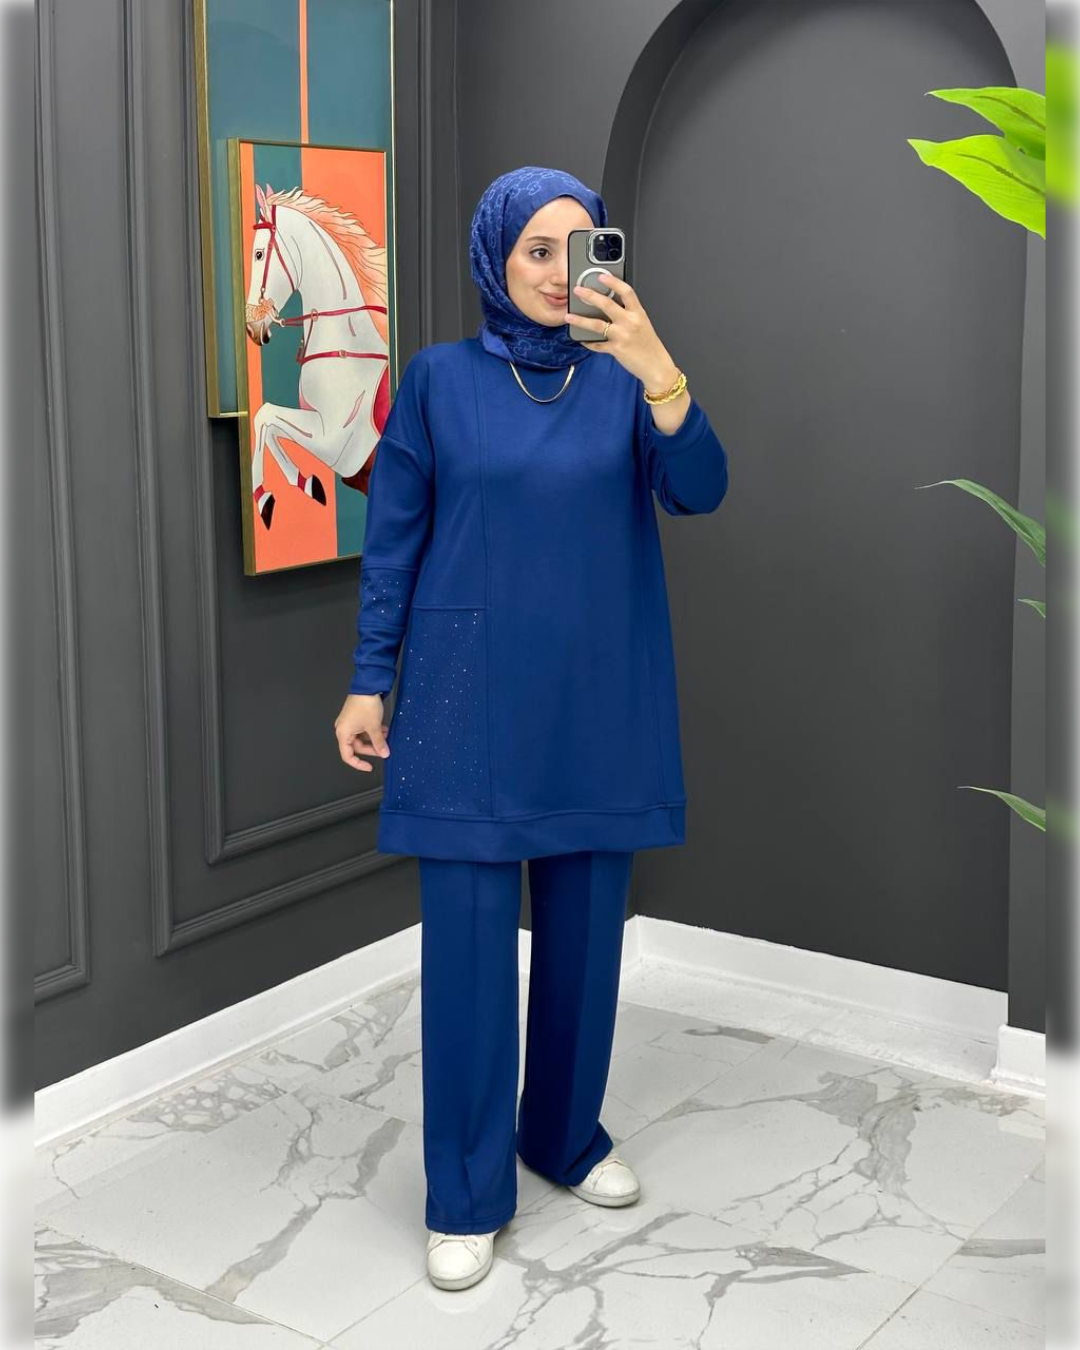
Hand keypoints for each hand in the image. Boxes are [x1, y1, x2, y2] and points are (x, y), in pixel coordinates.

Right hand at [335, 693, 389, 771]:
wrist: (367, 685)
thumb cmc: (365, 704)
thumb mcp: (374, 727)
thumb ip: (379, 743)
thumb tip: (384, 753)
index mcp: (343, 733)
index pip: (348, 756)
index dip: (358, 764)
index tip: (369, 767)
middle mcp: (343, 729)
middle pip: (357, 746)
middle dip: (372, 748)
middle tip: (384, 749)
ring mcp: (349, 723)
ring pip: (362, 738)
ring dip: (375, 739)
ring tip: (386, 736)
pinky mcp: (356, 717)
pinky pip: (364, 729)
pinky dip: (373, 731)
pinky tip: (384, 729)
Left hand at [566, 272, 678, 391]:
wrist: (656, 366)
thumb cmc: (649, 346)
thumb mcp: (643, 324)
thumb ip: (629, 313)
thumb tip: (610, 305)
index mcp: (638, 313)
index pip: (626, 291)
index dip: (613, 282)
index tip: (601, 276)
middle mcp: (630, 322)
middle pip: (607, 304)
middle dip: (590, 295)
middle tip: (578, 290)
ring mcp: (622, 336)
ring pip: (596, 324)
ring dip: (580, 320)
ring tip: (569, 316)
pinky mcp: (616, 349)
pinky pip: (597, 344)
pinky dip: (588, 341)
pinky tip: (581, 338)